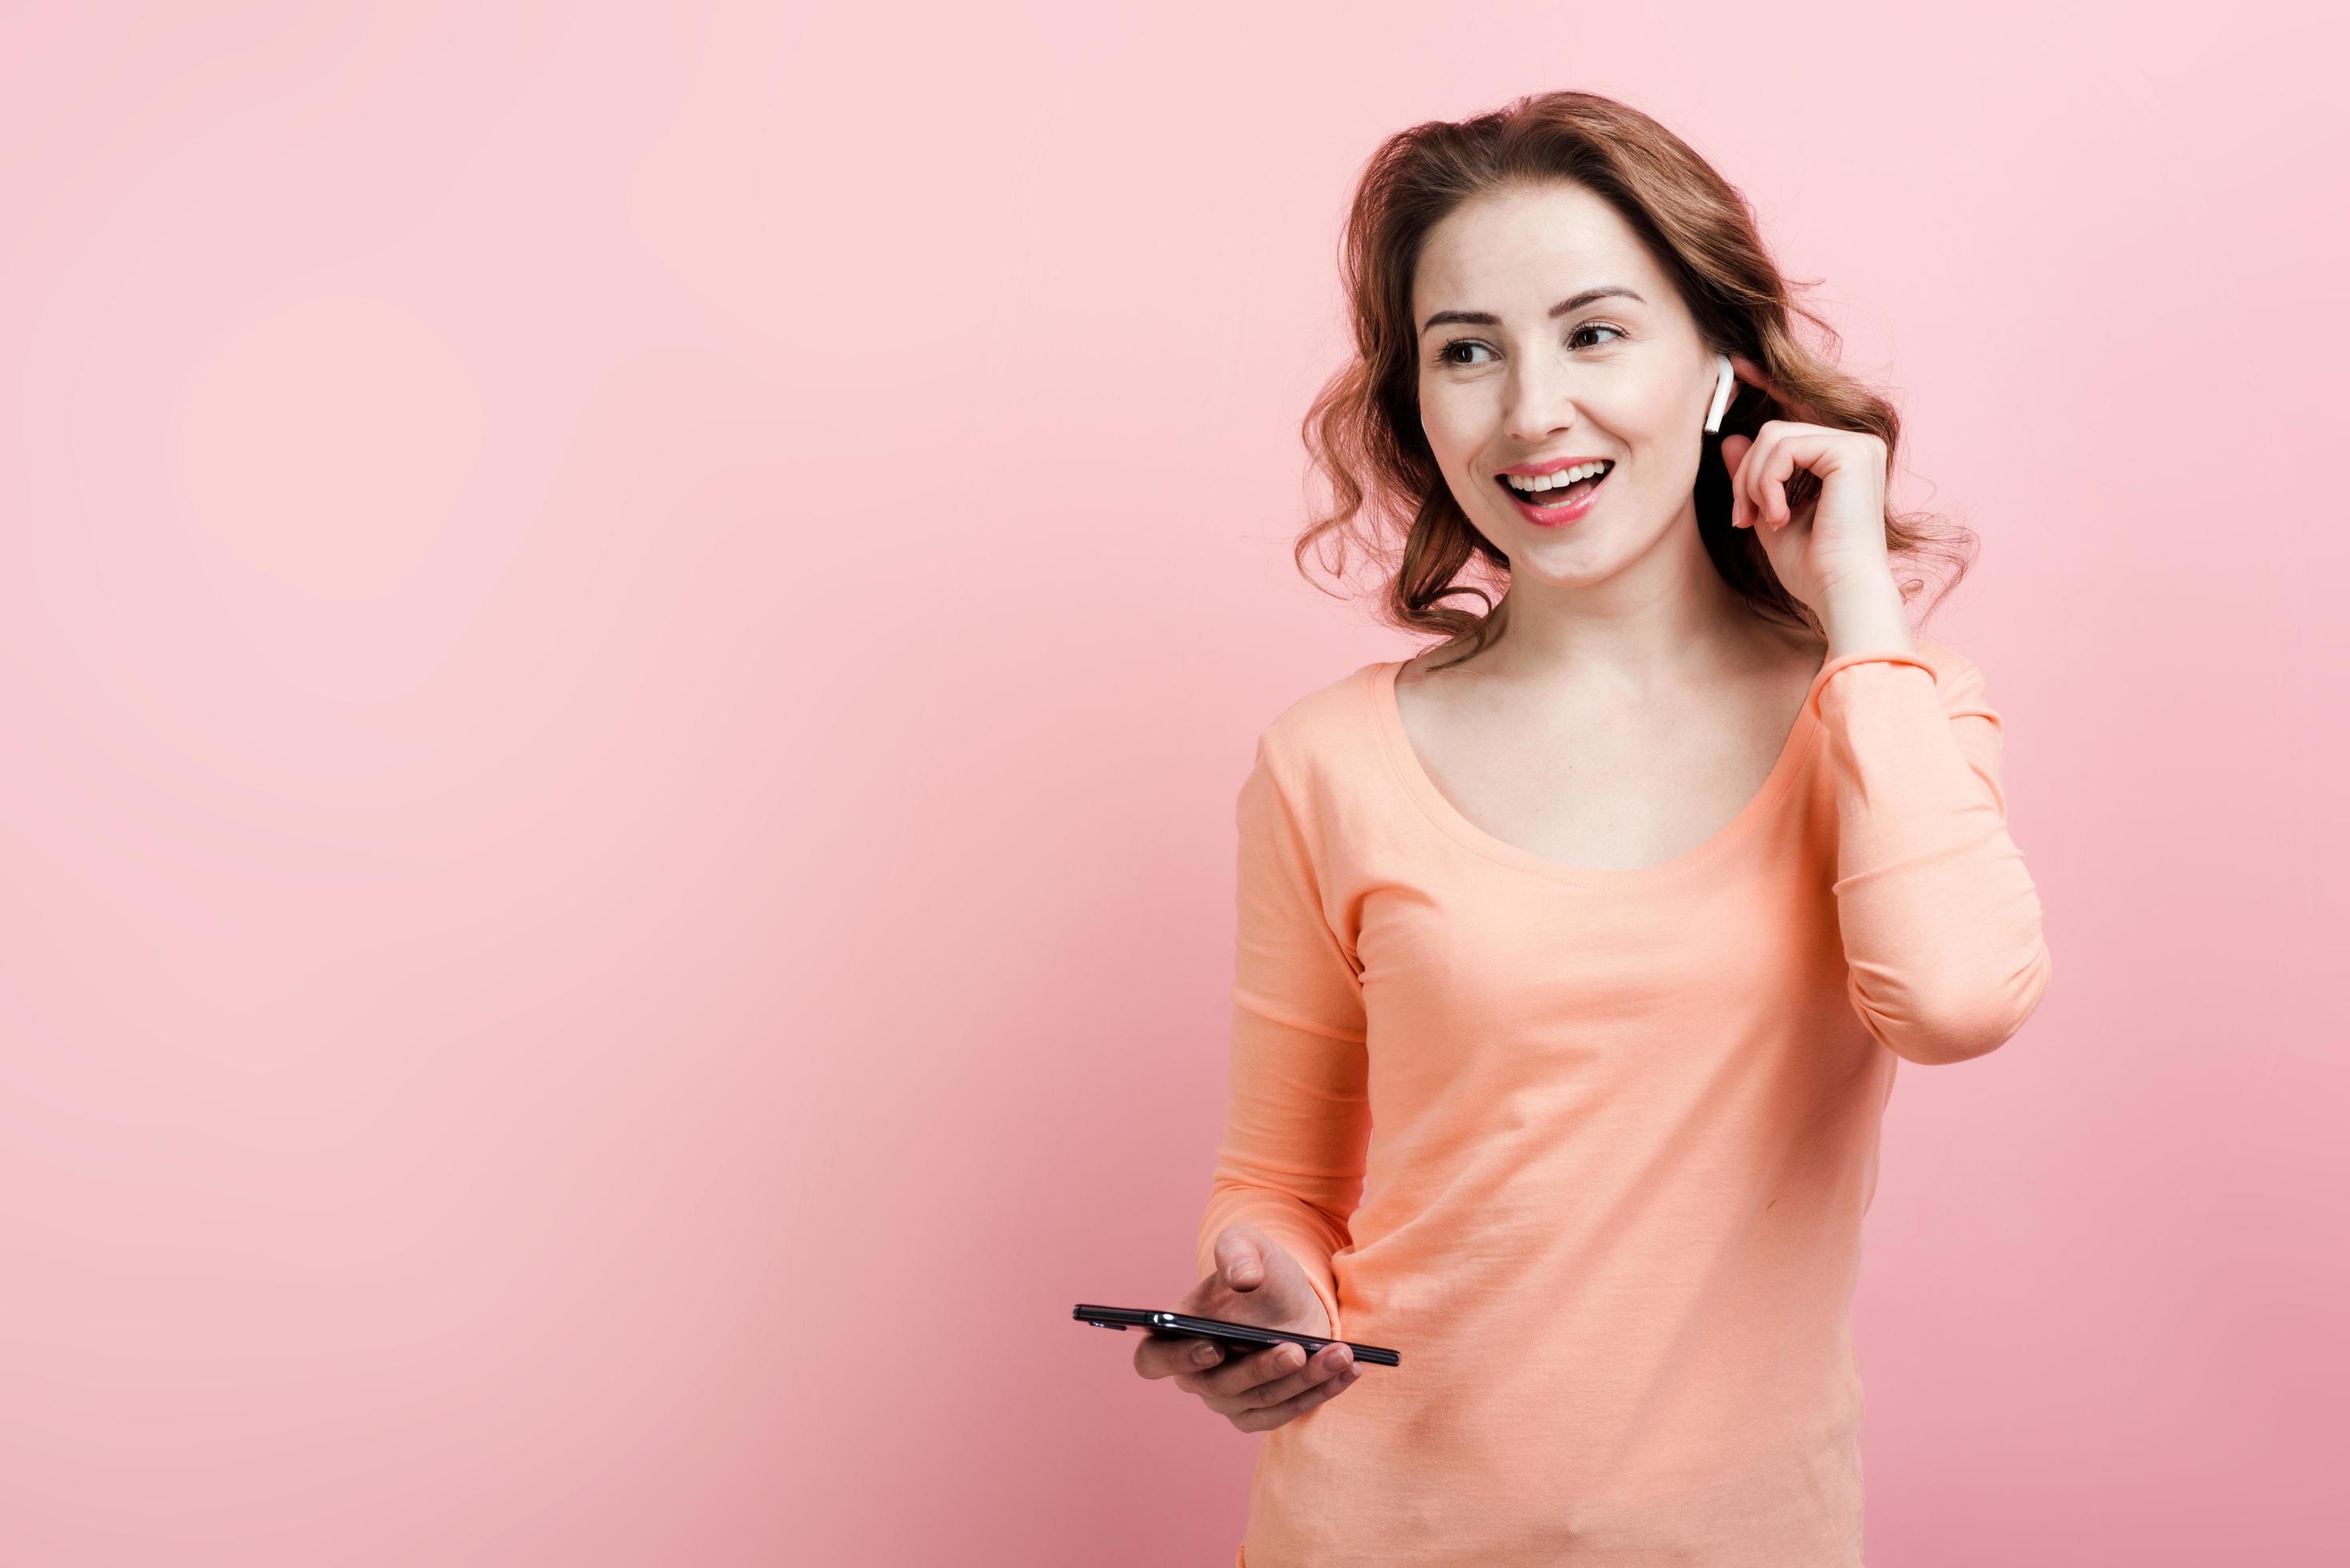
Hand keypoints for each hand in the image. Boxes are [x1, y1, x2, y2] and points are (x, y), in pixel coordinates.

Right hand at [1132, 1222, 1362, 1432]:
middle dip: (1263, 1369)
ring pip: (1263, 1401)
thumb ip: (1237, 1251)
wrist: (1288, 1297)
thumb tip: (1243, 1278)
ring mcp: (1229, 1400)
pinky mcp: (1262, 1412)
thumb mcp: (1246, 1244)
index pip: (1153, 1360)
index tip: (1214, 1347)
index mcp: (1176, 1335)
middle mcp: (1196, 1375)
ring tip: (1340, 1354)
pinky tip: (1349, 1369)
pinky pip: (1289, 1412)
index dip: (1177, 1359)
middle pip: (1221, 1387)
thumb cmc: (1256, 1269)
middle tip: (1297, 1349)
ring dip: (1303, 1380)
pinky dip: (1321, 1392)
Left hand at [1716, 355, 1899, 611]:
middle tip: (1742, 518)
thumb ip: (1753, 477)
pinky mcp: (1852, 451)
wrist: (1840, 593)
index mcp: (1842, 458)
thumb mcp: (1768, 515)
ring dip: (1753, 483)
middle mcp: (1856, 444)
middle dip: (1745, 475)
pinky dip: (1768, 483)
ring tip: (1762, 521)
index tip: (1735, 367)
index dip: (1765, 384)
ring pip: (1773, 436)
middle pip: (1773, 429)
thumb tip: (1730, 438)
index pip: (1796, 413)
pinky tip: (1781, 516)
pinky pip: (1784, 447)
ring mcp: (1858, 444)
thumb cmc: (1812, 569)